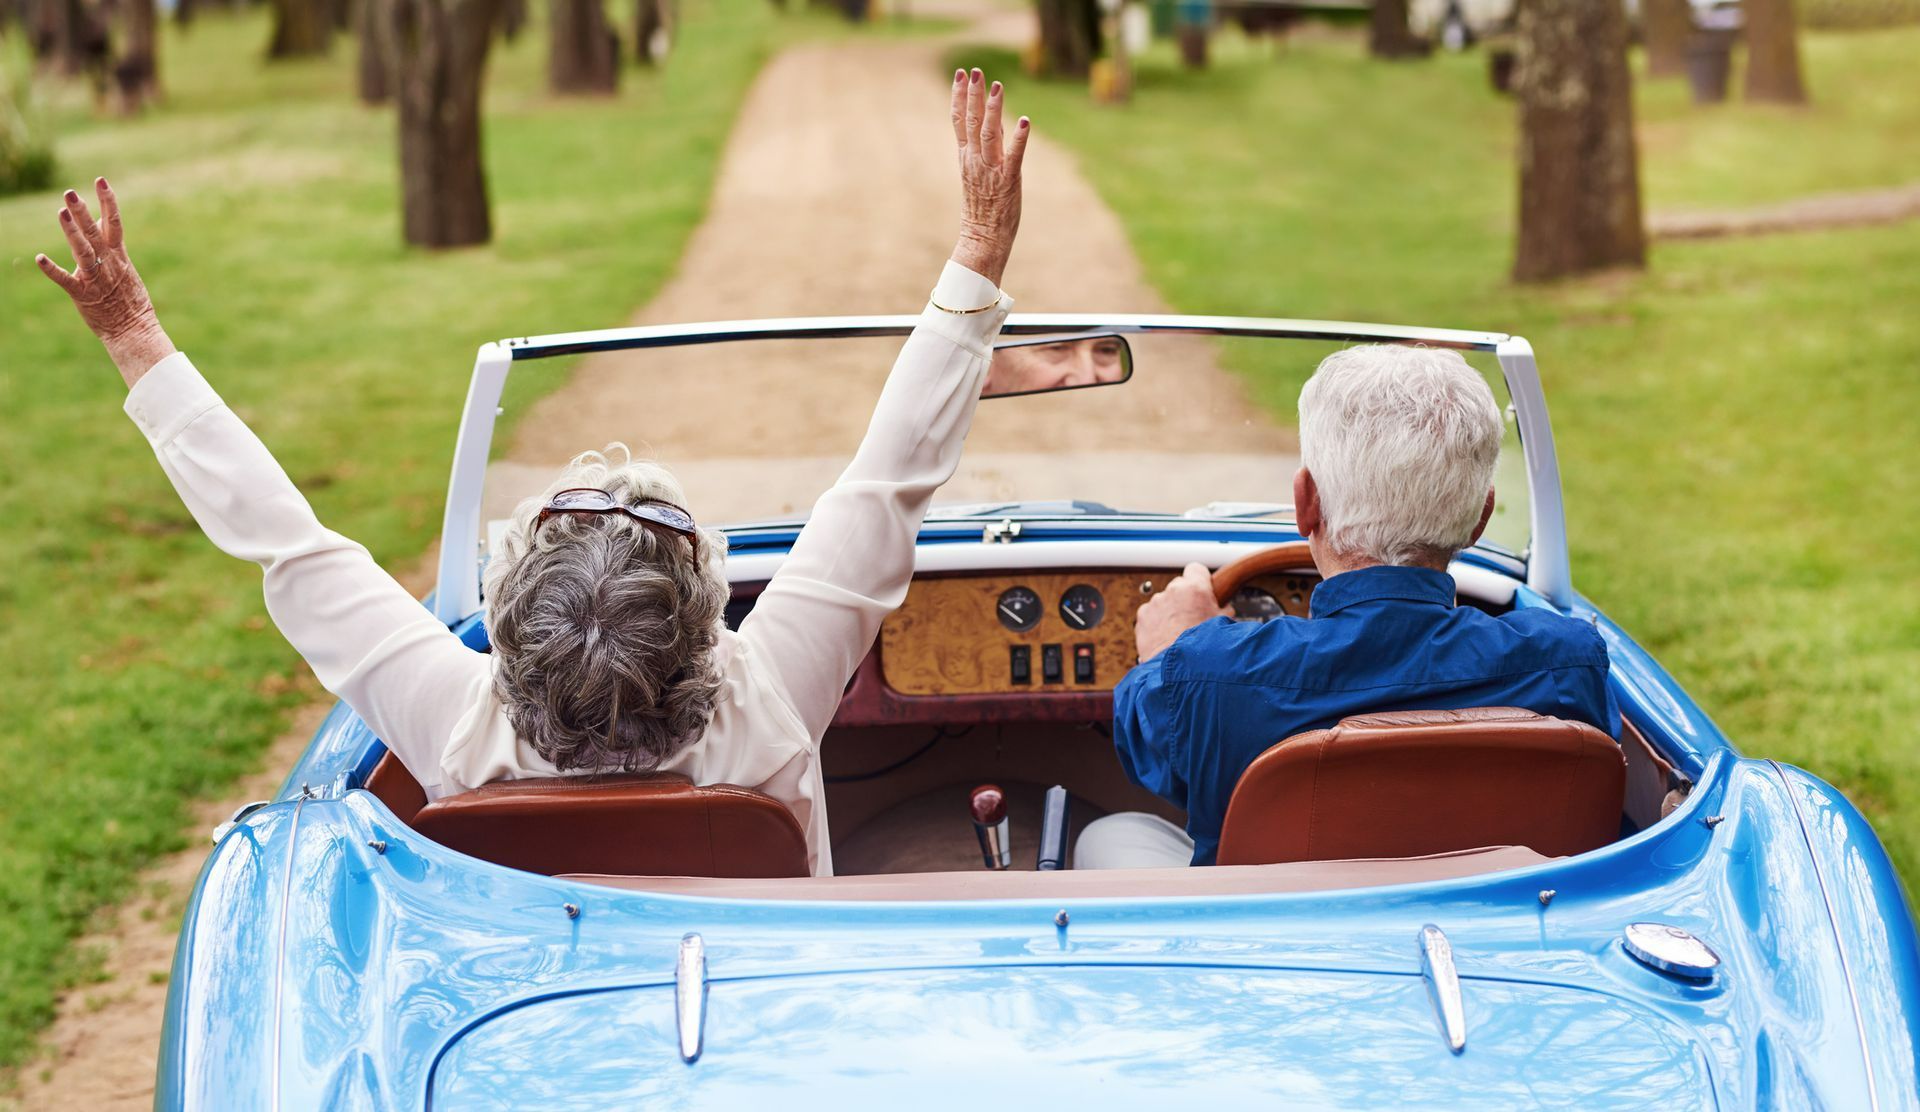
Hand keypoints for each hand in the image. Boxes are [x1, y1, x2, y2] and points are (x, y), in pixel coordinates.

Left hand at [36, 178, 175, 387]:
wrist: (134, 330)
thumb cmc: (129, 301)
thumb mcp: (124, 268)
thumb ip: (110, 246)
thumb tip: (97, 221)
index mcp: (119, 256)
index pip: (114, 222)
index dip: (108, 200)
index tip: (100, 180)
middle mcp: (108, 264)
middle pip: (95, 232)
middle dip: (83, 212)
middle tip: (70, 192)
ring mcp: (96, 279)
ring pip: (83, 251)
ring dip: (73, 233)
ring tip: (61, 213)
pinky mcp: (83, 295)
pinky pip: (66, 281)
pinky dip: (53, 270)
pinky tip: (39, 258)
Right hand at [948, 68, 1027, 287]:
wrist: (983, 237)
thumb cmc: (983, 207)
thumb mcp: (979, 172)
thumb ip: (986, 146)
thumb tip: (995, 119)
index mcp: (966, 157)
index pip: (958, 121)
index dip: (959, 96)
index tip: (961, 75)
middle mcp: (975, 160)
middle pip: (971, 121)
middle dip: (973, 94)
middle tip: (975, 71)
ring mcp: (990, 170)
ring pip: (989, 133)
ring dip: (993, 109)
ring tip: (997, 87)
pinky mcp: (1008, 181)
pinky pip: (1013, 157)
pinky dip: (1018, 138)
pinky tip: (1024, 122)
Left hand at [1135, 563, 1231, 661]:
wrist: (1180, 670)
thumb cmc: (1204, 649)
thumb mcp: (1223, 626)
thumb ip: (1222, 612)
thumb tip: (1224, 610)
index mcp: (1195, 588)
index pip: (1196, 569)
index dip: (1199, 579)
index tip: (1202, 589)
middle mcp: (1173, 591)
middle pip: (1179, 586)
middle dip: (1184, 599)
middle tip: (1192, 618)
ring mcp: (1155, 603)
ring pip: (1163, 601)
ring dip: (1169, 612)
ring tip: (1177, 633)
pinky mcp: (1142, 617)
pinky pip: (1150, 615)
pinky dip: (1156, 624)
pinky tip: (1165, 638)